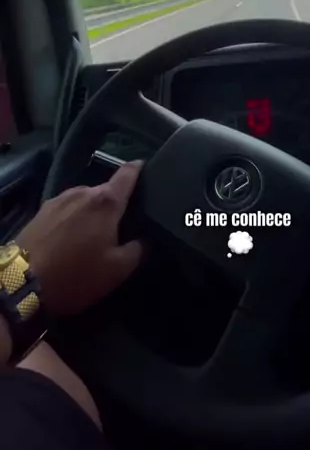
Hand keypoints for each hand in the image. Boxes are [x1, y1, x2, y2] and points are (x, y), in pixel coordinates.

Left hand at [17, 162, 143, 315]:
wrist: (20, 281)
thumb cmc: (75, 273)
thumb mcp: (117, 270)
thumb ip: (138, 249)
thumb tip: (146, 238)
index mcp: (106, 201)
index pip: (128, 172)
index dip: (140, 169)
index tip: (148, 172)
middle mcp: (83, 191)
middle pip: (107, 190)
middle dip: (116, 204)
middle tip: (121, 227)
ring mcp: (60, 198)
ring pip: (85, 199)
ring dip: (93, 212)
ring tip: (93, 235)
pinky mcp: (42, 210)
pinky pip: (67, 208)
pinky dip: (74, 218)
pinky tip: (71, 238)